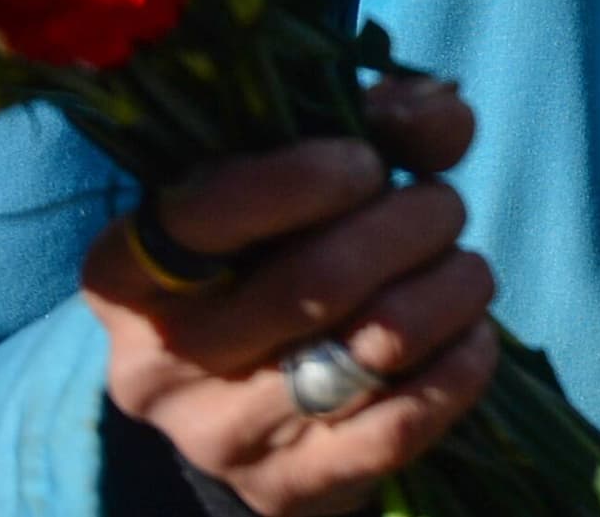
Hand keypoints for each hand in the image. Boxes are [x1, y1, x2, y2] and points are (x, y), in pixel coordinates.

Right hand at [81, 76, 498, 516]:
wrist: (256, 397)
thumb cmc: (278, 250)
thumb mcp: (300, 170)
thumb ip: (375, 121)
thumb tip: (438, 119)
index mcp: (128, 268)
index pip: (208, 212)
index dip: (306, 177)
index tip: (366, 162)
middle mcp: (156, 361)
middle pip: (316, 280)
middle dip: (413, 222)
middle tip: (442, 207)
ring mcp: (218, 437)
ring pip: (373, 345)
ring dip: (451, 287)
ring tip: (463, 266)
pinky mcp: (284, 490)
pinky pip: (399, 424)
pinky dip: (460, 363)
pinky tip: (471, 332)